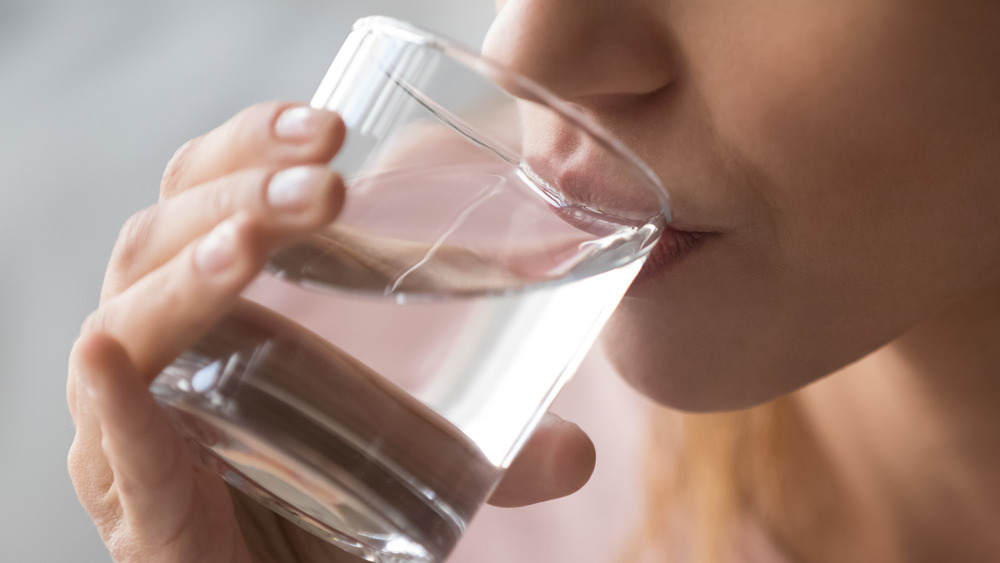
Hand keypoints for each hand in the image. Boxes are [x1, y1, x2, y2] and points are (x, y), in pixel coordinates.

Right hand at [67, 102, 595, 562]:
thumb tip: (578, 449)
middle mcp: (165, 353)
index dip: (253, 146)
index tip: (331, 127)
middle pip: (166, 234)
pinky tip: (112, 353)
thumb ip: (493, 453)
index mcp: (220, 312)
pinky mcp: (141, 504)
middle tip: (324, 181)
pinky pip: (114, 443)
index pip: (210, 192)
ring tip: (255, 241)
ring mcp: (138, 424)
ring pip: (135, 315)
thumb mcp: (415, 462)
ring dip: (193, 268)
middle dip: (239, 192)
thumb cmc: (330, 514)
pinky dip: (114, 400)